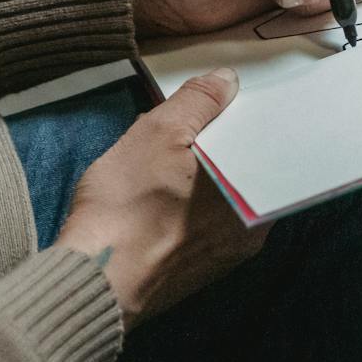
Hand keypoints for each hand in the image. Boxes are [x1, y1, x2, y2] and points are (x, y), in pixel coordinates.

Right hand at [55, 69, 267, 326]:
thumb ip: (198, 102)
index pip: (267, 144)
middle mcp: (255, 225)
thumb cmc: (127, 204)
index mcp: (257, 190)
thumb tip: (228, 81)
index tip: (230, 105)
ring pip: (228, 197)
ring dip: (207, 176)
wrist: (94, 280)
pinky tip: (163, 194)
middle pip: (249, 170)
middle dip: (224, 146)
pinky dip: (193, 204)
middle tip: (193, 127)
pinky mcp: (203, 268)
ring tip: (171, 157)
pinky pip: (209, 224)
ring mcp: (230, 251)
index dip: (248, 120)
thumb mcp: (158, 133)